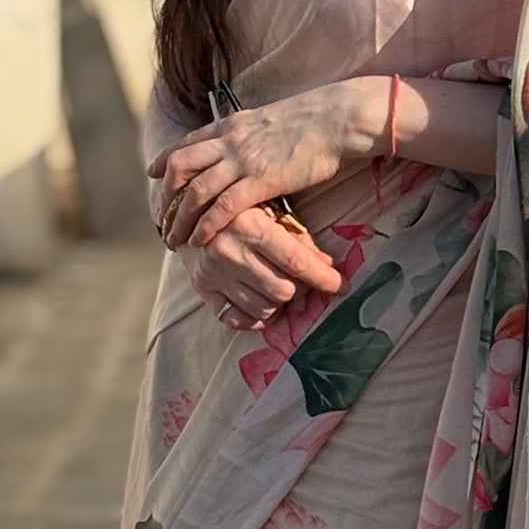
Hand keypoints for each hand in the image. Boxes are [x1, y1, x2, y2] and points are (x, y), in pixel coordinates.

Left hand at [150, 81, 384, 252]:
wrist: (336, 118)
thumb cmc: (314, 122)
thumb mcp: (270, 122)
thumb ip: (250, 134)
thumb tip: (245, 145)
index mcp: (232, 125)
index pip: (188, 142)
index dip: (166, 159)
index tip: (153, 173)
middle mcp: (230, 141)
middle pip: (180, 166)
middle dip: (166, 194)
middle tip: (162, 217)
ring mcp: (243, 160)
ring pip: (196, 191)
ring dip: (180, 217)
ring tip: (175, 238)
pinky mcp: (260, 180)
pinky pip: (223, 206)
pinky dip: (206, 225)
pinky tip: (200, 240)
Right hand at [182, 203, 343, 331]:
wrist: (187, 209)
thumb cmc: (239, 209)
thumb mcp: (270, 211)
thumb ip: (298, 238)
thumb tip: (328, 267)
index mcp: (249, 225)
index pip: (295, 262)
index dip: (323, 278)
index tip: (341, 286)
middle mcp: (228, 251)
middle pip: (283, 290)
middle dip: (301, 290)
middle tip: (304, 282)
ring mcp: (213, 273)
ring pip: (263, 309)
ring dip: (280, 304)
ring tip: (281, 289)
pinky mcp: (202, 289)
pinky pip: (236, 319)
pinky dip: (255, 318)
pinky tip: (263, 305)